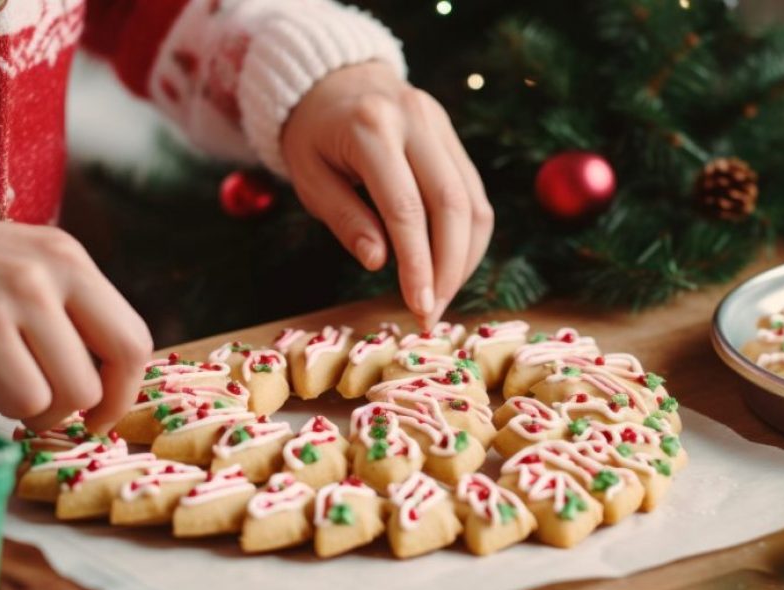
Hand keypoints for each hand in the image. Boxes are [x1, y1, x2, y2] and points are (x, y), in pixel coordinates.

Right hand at [0, 208, 152, 432]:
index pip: (133, 334)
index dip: (126, 385)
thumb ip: (62, 309)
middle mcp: (55, 272)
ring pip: (73, 391)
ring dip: (39, 409)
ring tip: (0, 383)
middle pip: (123, 360)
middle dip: (102, 405)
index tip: (103, 409)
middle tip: (71, 421)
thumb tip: (102, 379)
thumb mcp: (17, 266)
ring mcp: (20, 298)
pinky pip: (24, 399)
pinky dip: (1, 406)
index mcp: (70, 258)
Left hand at [281, 61, 493, 327]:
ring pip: (472, 202)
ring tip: (442, 296)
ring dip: (465, 259)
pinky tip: (450, 266)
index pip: (405, 209)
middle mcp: (415, 121)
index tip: (420, 307)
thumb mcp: (310, 179)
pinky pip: (473, 194)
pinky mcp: (453, 136)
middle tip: (433, 313)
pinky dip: (468, 238)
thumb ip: (345, 219)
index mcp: (371, 128)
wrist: (332, 81)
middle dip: (449, 269)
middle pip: (451, 206)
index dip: (417, 264)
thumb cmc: (313, 138)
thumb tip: (378, 262)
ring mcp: (440, 125)